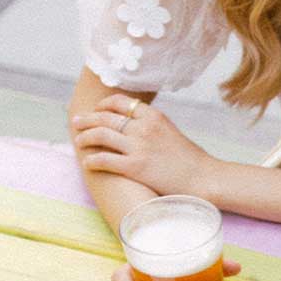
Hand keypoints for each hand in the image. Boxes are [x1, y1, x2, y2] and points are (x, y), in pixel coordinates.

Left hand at [71, 95, 215, 194]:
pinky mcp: (135, 167)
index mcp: (154, 116)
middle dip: (87, 119)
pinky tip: (87, 163)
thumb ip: (152, 126)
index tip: (96, 110)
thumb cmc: (190, 160)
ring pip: (100, 135)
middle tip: (76, 123)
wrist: (204, 178)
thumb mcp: (171, 132)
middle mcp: (144, 128)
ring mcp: (139, 147)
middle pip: (106, 117)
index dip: (104, 105)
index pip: (121, 102)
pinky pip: (104, 160)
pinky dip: (92, 161)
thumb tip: (134, 125)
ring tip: (78, 142)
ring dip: (84, 138)